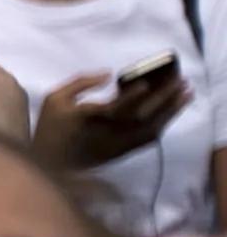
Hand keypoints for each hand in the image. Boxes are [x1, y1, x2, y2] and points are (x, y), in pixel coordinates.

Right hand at [35, 65, 187, 171]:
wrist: (50, 162)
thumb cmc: (50, 127)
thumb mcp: (54, 99)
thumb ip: (80, 83)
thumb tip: (107, 74)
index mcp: (86, 118)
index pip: (113, 108)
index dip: (130, 96)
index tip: (146, 84)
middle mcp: (106, 133)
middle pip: (140, 115)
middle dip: (163, 98)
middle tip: (182, 82)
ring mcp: (116, 144)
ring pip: (150, 127)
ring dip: (170, 111)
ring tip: (186, 94)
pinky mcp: (123, 151)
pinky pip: (148, 139)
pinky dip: (163, 124)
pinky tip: (173, 112)